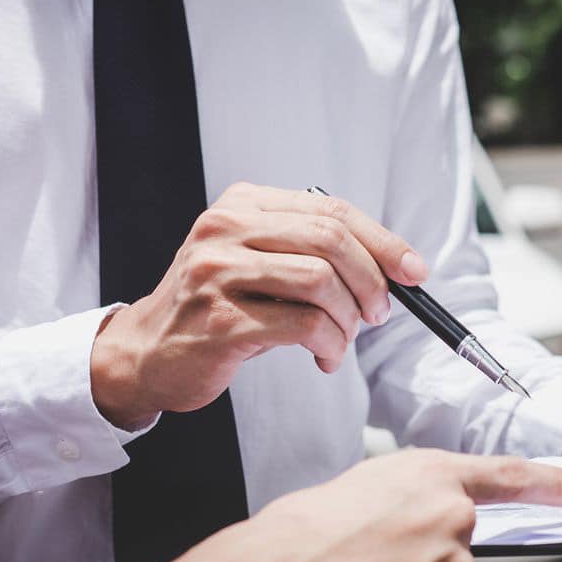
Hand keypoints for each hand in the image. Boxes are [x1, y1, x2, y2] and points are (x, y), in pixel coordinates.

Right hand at [90, 184, 429, 427]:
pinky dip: (330, 344)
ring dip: (349, 319)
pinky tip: (325, 357)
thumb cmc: (218, 308)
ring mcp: (218, 273)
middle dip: (372, 281)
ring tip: (343, 340)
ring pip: (321, 282)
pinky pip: (303, 326)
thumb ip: (312, 251)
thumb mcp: (258, 261)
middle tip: (380, 313)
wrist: (147, 352)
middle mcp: (226, 229)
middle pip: (331, 239)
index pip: (331, 209)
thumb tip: (395, 266)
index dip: (383, 241)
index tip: (415, 270)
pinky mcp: (219, 321)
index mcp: (243, 204)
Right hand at [164, 449, 561, 561]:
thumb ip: (408, 499)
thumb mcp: (361, 486)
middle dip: (425, 556)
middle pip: (460, 546)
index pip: (510, 477)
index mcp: (433, 476)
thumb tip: (411, 526)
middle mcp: (454, 521)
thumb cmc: (303, 531)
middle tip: (371, 560)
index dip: (549, 484)